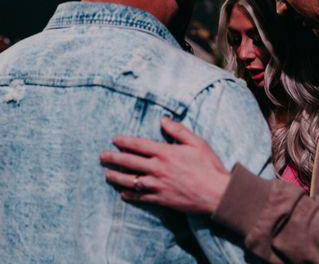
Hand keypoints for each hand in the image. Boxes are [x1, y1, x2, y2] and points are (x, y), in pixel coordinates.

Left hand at [100, 117, 230, 214]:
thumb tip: (163, 120)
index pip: (138, 145)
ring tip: (107, 175)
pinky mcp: (161, 199)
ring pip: (131, 181)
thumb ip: (178, 130)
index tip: (114, 139)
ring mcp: (158, 185)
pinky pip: (141, 197)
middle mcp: (158, 169)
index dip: (124, 141)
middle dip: (113, 158)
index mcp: (165, 153)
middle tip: (102, 157)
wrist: (216, 193)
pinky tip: (123, 194)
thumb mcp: (197, 142)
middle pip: (129, 162)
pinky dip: (130, 195)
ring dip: (117, 177)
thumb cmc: (208, 166)